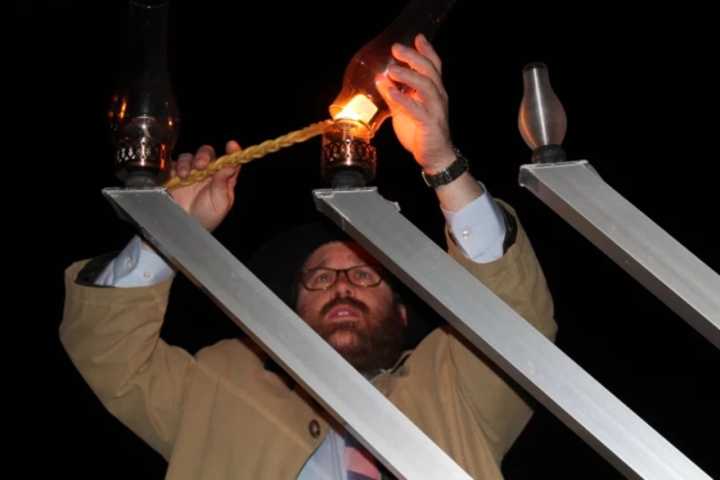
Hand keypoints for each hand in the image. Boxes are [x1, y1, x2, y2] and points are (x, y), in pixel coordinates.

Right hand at [169, 141, 240, 230]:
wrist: (184, 228)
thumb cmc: (206, 218)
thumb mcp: (220, 202)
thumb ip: (224, 182)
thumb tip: (232, 164)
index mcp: (222, 178)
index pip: (229, 160)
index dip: (232, 151)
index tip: (232, 146)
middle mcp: (207, 172)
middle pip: (207, 154)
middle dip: (204, 156)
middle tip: (201, 165)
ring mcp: (190, 172)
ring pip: (189, 157)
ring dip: (188, 163)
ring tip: (186, 175)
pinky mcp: (174, 175)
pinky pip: (174, 163)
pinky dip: (176, 166)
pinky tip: (178, 175)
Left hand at [375, 34, 455, 173]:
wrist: (435, 156)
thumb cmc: (421, 132)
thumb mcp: (404, 110)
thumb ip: (394, 94)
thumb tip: (379, 78)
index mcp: (434, 91)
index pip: (434, 66)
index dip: (427, 51)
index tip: (417, 37)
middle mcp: (438, 97)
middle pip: (429, 71)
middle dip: (414, 57)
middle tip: (396, 49)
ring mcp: (435, 110)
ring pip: (426, 86)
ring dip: (408, 76)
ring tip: (391, 70)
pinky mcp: (429, 124)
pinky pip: (418, 110)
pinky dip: (404, 100)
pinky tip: (392, 93)